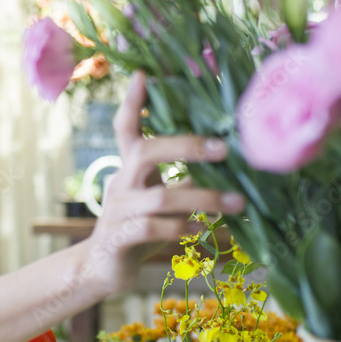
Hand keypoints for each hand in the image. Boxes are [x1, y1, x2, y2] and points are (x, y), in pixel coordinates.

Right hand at [83, 71, 244, 293]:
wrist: (103, 267)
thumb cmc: (140, 226)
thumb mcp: (159, 197)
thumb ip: (182, 180)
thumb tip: (227, 164)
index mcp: (128, 167)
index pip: (124, 127)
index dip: (131, 101)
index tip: (143, 74)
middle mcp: (120, 182)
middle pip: (145, 152)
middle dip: (186, 146)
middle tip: (224, 149)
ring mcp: (118, 210)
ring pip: (161, 198)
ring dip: (204, 198)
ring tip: (237, 203)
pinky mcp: (120, 238)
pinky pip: (154, 229)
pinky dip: (185, 229)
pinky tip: (208, 232)